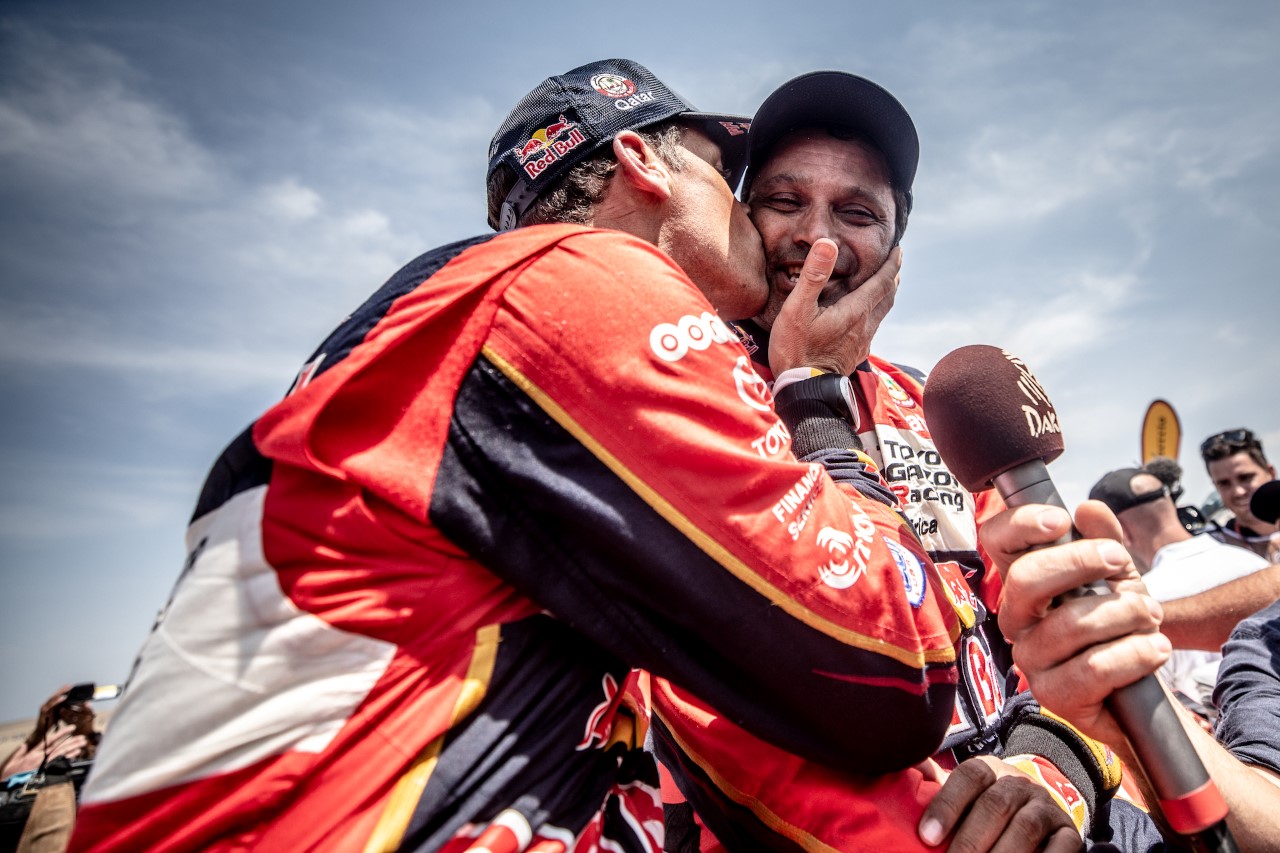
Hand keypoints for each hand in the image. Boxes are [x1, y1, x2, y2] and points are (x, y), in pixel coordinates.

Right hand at [28, 685, 72, 746]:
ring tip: (68, 689)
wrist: (41, 732)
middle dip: (62, 690)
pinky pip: (51, 705)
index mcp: (49, 705)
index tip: (70, 685)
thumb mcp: (59, 714)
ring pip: (53, 698)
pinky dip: (58, 700)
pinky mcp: (43, 712)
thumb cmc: (50, 723)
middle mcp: (46, 705)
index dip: (62, 690)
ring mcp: (44, 708)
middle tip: (70, 685)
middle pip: (55, 695)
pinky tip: (64, 698)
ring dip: (61, 693)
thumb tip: (72, 703)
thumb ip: (63, 708)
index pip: (56, 695)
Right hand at [768, 242, 900, 375]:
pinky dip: (875, 311)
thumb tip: (828, 243)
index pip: (882, 282)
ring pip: (882, 312)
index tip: (899, 249)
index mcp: (855, 311)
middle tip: (895, 262)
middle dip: (893, 276)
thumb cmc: (796, 349)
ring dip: (886, 294)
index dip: (892, 264)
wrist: (804, 390)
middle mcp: (865, 326)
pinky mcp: (855, 354)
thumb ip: (814, 275)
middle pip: (888, 296)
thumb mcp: (798, 309)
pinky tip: (865, 313)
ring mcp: (862, 342)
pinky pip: (873, 326)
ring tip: (884, 283)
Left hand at [918, 756, 1081, 851]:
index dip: (947, 805)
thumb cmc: (984, 809)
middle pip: (995, 804)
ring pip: (1026, 827)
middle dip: (971, 839)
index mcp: (988, 770)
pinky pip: (1061, 848)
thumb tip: (898, 771)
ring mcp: (1046, 807)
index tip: (927, 837)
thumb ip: (934, 787)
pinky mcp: (1069, 833)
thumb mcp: (963, 795)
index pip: (968, 777)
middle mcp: (1019, 784)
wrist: (1037, 813)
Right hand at [983, 501, 1169, 745]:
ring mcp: (1031, 660)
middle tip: (1120, 560)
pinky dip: (1134, 654)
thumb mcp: (1118, 578)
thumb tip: (1089, 509)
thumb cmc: (1119, 628)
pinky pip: (1093, 668)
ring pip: (1069, 623)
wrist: (1140, 689)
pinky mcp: (1055, 697)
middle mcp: (1017, 620)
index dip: (1020, 524)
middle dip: (1079, 562)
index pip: (996, 541)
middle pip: (1024, 580)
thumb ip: (1105, 541)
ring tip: (1152, 618)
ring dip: (1125, 614)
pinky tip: (1153, 649)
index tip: (1060, 520)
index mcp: (1025, 583)